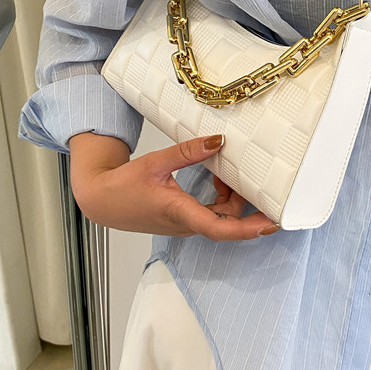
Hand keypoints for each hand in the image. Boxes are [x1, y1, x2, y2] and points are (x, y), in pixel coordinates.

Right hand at [68, 131, 279, 240]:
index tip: (271, 223)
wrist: (99, 200)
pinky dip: (220, 197)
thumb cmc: (121, 187)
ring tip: (233, 173)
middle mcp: (185, 224)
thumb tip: (218, 141)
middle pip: (227, 222)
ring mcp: (184, 224)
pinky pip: (210, 213)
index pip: (220, 228)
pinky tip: (218, 177)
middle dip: (248, 207)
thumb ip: (188, 152)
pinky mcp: (181, 219)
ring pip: (220, 218)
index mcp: (179, 213)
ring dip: (233, 199)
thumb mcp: (155, 162)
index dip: (248, 228)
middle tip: (266, 188)